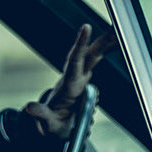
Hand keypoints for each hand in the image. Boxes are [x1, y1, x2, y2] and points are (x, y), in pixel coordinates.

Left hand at [23, 24, 114, 139]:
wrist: (54, 123)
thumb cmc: (51, 124)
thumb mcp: (46, 123)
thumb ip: (40, 115)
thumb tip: (29, 108)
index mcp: (67, 86)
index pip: (74, 62)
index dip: (81, 46)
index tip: (86, 27)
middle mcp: (75, 77)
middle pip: (90, 55)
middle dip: (103, 41)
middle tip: (116, 27)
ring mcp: (82, 77)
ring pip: (96, 56)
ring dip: (109, 42)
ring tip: (122, 31)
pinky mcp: (87, 79)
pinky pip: (98, 61)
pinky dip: (109, 49)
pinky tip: (119, 41)